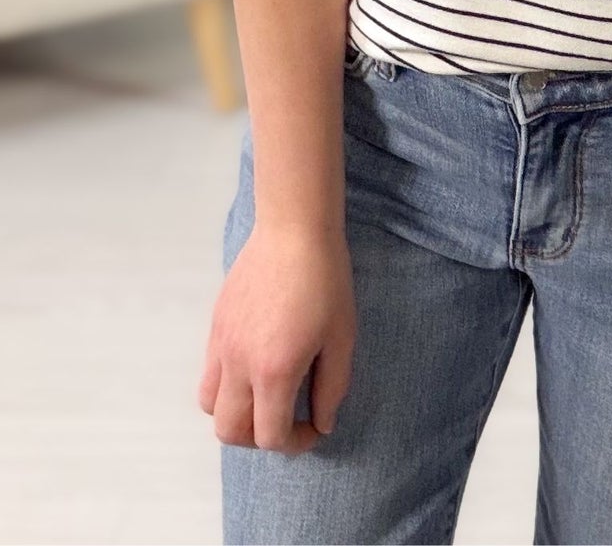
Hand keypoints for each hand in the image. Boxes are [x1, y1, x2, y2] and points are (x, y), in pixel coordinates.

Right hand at [198, 221, 355, 454]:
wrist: (293, 229)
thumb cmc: (325, 280)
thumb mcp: (341, 338)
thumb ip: (331, 388)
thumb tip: (321, 423)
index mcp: (273, 371)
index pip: (269, 436)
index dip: (295, 442)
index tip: (314, 426)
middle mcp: (238, 364)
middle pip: (230, 432)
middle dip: (259, 438)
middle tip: (288, 418)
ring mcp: (221, 344)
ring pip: (210, 407)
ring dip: (236, 415)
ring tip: (265, 397)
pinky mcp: (215, 326)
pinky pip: (208, 374)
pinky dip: (225, 386)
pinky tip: (254, 366)